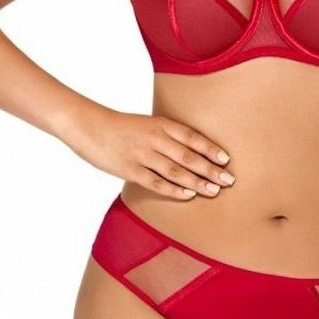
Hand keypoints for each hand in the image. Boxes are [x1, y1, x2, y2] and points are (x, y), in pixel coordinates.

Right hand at [63, 105, 235, 199]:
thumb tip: (192, 151)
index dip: (210, 149)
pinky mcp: (129, 170)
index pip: (192, 137)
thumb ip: (167, 135)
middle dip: (211, 169)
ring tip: (214, 191)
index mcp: (160, 124)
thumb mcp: (147, 123)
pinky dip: (173, 190)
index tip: (226, 160)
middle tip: (230, 180)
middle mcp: (154, 138)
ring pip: (175, 171)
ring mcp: (142, 154)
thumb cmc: (121, 126)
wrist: (88, 125)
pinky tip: (188, 195)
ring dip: (197, 182)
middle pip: (188, 156)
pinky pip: (155, 182)